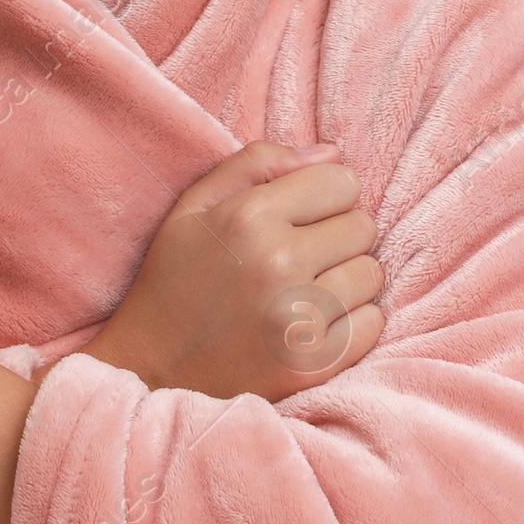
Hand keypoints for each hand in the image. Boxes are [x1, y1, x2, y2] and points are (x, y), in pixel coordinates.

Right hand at [71, 141, 384, 401]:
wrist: (150, 371)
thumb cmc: (173, 281)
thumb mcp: (193, 207)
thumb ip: (258, 163)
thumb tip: (333, 152)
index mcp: (249, 216)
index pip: (343, 182)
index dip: (323, 198)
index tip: (299, 218)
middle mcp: (278, 262)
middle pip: (363, 228)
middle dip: (336, 237)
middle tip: (297, 259)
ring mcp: (298, 317)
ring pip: (371, 275)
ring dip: (344, 281)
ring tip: (301, 293)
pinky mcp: (313, 364)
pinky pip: (372, 324)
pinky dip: (350, 323)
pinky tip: (309, 325)